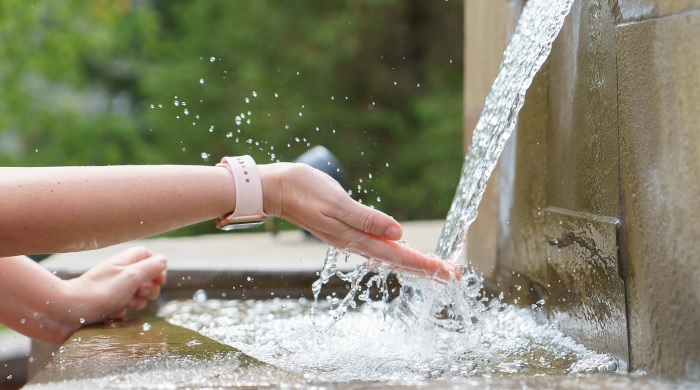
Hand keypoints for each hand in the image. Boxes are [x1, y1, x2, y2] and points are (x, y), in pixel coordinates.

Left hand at [66, 246, 166, 322]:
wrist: (65, 312)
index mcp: (124, 262)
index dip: (157, 267)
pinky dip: (121, 312)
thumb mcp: (130, 277)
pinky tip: (113, 314)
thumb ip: (150, 268)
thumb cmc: (99, 293)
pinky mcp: (104, 305)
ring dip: (136, 302)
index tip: (158, 280)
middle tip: (143, 294)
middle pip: (145, 277)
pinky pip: (122, 308)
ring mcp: (111, 290)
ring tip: (126, 305)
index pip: (147, 255)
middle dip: (149, 289)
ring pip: (135, 295)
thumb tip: (163, 260)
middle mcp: (118, 273)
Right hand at [258, 163, 458, 278]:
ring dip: (415, 263)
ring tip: (437, 269)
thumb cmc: (303, 189)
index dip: (425, 264)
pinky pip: (379, 249)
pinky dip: (397, 254)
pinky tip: (404, 254)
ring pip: (390, 257)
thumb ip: (366, 218)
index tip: (448, 272)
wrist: (276, 189)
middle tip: (454, 275)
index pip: (398, 255)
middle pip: (398, 261)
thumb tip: (398, 232)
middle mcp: (354, 243)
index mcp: (354, 237)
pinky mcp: (346, 232)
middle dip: (427, 269)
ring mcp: (350, 239)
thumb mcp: (336, 200)